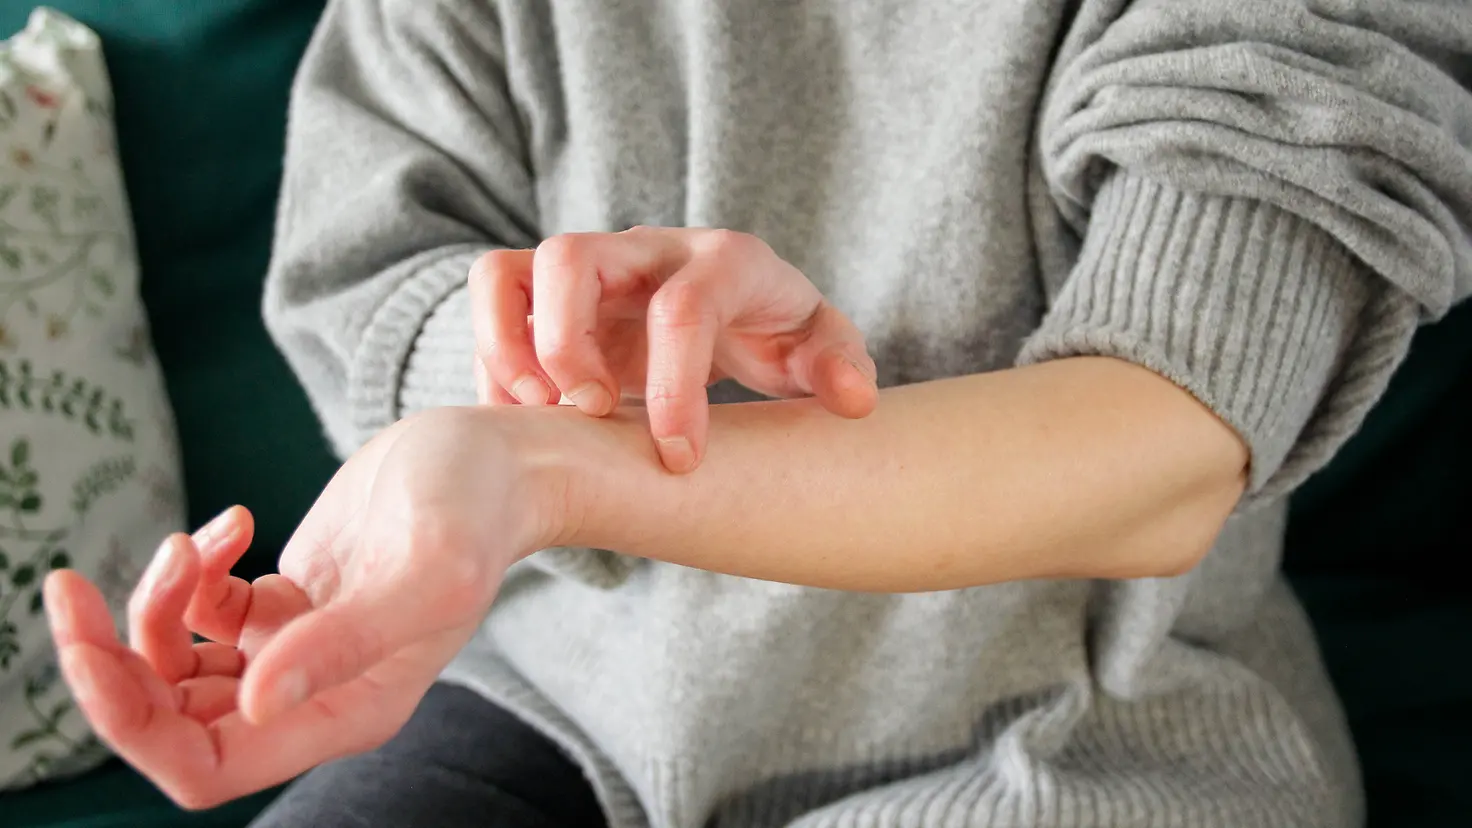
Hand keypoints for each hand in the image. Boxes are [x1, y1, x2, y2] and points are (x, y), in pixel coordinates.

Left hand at [44, 407, 550, 808]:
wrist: (494, 459)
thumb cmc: (476, 513)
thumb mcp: (428, 572)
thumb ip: (349, 639)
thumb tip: (257, 703)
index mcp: (347, 713)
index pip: (207, 767)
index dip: (133, 727)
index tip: (92, 652)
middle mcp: (313, 697)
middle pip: (171, 726)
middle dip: (111, 664)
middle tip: (72, 590)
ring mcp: (295, 651)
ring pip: (176, 668)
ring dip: (156, 603)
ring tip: (197, 542)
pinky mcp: (285, 603)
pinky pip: (202, 613)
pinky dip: (194, 568)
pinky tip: (235, 522)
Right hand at [467, 226, 878, 471]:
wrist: (729, 304)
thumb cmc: (774, 330)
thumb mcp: (818, 346)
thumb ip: (838, 366)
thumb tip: (853, 400)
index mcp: (722, 262)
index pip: (683, 309)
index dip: (675, 389)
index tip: (679, 459)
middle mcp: (644, 249)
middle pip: (572, 259)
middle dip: (568, 347)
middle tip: (593, 416)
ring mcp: (588, 266)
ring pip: (510, 272)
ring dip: (509, 347)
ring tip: (537, 413)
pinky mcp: (546, 292)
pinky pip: (492, 302)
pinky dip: (493, 361)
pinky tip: (525, 420)